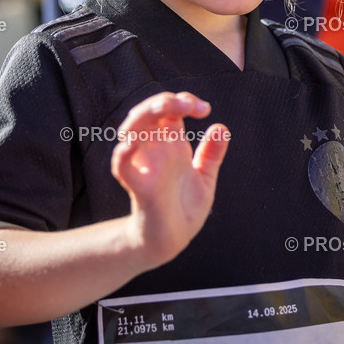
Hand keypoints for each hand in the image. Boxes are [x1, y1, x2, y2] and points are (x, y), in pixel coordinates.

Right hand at [111, 92, 229, 270]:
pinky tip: (131, 144)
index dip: (183, 101)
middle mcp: (156, 152)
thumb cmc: (183, 209)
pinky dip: (123, 154)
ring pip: (131, 131)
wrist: (172, 242)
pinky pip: (122, 168)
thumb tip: (221, 127)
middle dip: (164, 101)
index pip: (168, 110)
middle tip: (187, 104)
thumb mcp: (204, 179)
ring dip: (144, 115)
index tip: (204, 108)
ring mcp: (145, 167)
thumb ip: (211, 155)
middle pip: (148, 113)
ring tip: (165, 106)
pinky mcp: (139, 188)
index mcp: (172, 146)